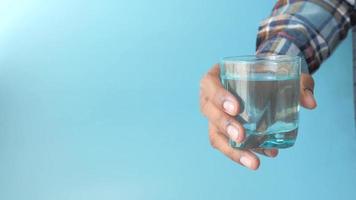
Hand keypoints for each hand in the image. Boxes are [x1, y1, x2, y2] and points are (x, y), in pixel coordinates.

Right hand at [200, 64, 316, 169]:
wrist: (263, 81)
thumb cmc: (266, 73)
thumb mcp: (283, 71)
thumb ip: (299, 83)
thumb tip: (310, 104)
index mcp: (217, 76)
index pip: (209, 84)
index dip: (219, 96)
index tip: (236, 108)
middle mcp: (211, 97)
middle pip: (209, 112)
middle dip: (225, 126)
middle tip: (242, 136)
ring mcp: (215, 116)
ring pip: (215, 134)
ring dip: (232, 150)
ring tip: (253, 162)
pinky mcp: (223, 131)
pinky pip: (226, 145)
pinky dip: (241, 154)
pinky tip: (258, 158)